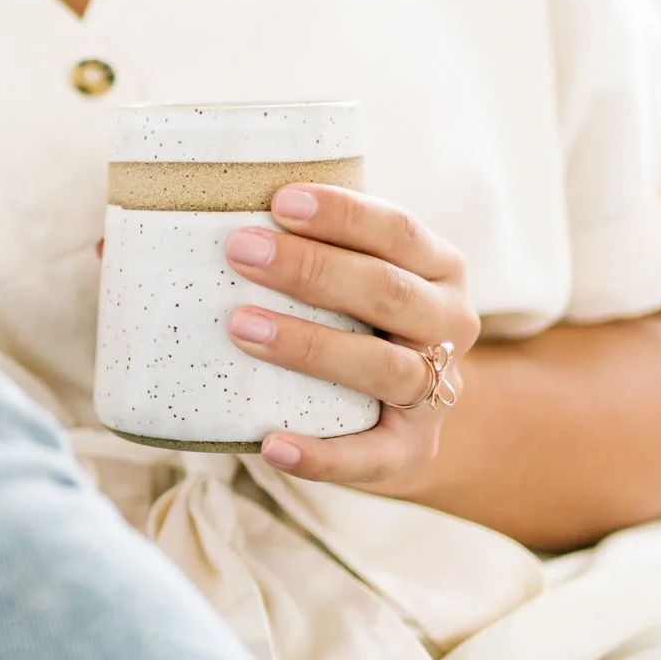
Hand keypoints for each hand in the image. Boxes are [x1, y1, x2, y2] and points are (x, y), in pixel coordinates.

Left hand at [219, 185, 480, 488]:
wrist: (398, 407)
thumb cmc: (354, 315)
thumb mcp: (354, 271)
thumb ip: (311, 243)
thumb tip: (211, 206)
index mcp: (437, 268)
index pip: (398, 231)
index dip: (343, 215)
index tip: (279, 201)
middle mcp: (449, 324)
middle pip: (388, 292)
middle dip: (312, 270)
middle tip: (240, 251)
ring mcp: (437, 390)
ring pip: (384, 368)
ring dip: (310, 346)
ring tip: (240, 327)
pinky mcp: (412, 448)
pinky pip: (373, 458)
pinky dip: (322, 456)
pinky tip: (271, 445)